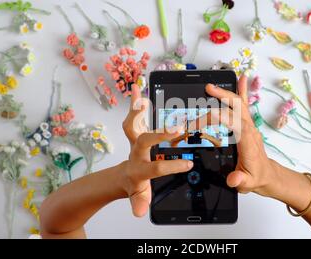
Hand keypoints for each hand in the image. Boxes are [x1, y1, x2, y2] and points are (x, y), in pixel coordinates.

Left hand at [121, 85, 193, 216]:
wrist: (123, 177)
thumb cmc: (135, 183)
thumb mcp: (139, 195)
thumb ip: (139, 202)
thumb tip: (139, 212)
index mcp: (140, 168)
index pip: (155, 168)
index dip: (171, 167)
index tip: (187, 164)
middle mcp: (136, 152)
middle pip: (143, 140)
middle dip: (158, 135)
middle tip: (175, 129)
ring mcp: (135, 141)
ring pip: (132, 124)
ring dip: (136, 110)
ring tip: (142, 97)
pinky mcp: (135, 132)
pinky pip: (133, 115)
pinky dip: (134, 101)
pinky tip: (137, 88)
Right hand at [190, 76, 278, 195]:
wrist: (266, 175)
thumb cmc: (255, 177)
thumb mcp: (247, 183)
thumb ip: (239, 180)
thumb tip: (234, 179)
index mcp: (247, 141)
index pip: (230, 123)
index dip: (215, 119)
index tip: (200, 122)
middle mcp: (249, 129)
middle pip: (236, 107)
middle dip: (222, 97)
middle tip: (207, 90)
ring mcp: (249, 125)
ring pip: (239, 103)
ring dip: (226, 92)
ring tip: (214, 84)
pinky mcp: (247, 124)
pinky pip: (244, 105)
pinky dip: (242, 91)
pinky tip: (241, 79)